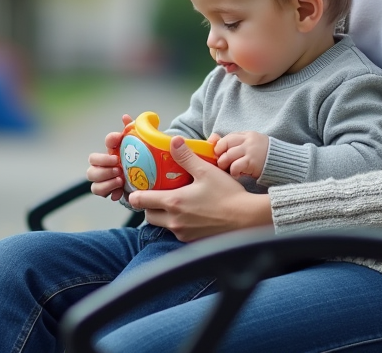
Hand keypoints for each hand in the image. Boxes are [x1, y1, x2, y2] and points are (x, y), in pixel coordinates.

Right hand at [85, 114, 132, 200]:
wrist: (143, 184)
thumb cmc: (137, 164)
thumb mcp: (138, 147)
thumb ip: (132, 131)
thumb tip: (125, 117)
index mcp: (115, 149)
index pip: (107, 141)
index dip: (111, 139)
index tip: (119, 140)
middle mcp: (105, 162)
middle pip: (92, 159)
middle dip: (103, 163)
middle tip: (117, 166)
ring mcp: (103, 177)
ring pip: (92, 177)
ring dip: (106, 179)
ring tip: (120, 179)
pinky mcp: (105, 190)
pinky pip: (99, 191)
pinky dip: (109, 191)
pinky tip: (119, 191)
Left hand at [127, 136, 272, 241]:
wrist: (246, 219)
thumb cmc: (227, 194)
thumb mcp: (206, 171)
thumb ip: (186, 157)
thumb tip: (174, 141)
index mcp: (173, 202)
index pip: (141, 201)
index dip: (135, 194)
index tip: (137, 188)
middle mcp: (174, 221)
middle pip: (148, 216)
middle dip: (149, 206)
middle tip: (156, 194)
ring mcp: (183, 233)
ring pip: (162, 225)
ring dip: (163, 215)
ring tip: (174, 202)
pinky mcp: (192, 240)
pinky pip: (176, 232)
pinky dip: (177, 223)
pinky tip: (189, 213)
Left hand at [214, 131, 269, 178]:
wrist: (281, 162)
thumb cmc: (262, 154)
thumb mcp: (249, 144)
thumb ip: (234, 142)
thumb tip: (212, 139)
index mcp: (247, 135)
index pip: (227, 138)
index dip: (219, 147)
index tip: (218, 155)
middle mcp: (248, 141)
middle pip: (225, 145)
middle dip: (219, 156)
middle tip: (221, 164)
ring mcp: (250, 151)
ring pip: (228, 156)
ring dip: (224, 165)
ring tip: (228, 170)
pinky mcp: (252, 162)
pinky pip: (236, 166)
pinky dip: (233, 172)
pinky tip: (237, 175)